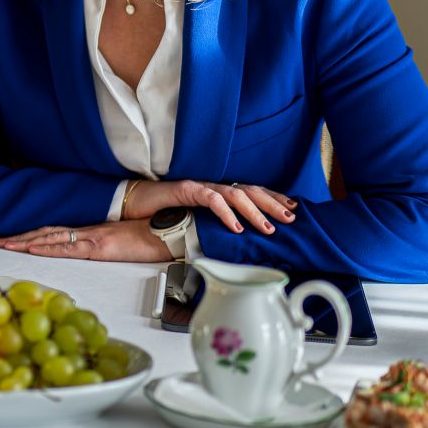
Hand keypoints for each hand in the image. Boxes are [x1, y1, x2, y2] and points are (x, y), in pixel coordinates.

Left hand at [0, 220, 171, 262]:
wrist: (174, 231)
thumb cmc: (158, 237)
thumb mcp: (130, 244)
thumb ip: (115, 247)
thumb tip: (104, 252)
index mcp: (96, 231)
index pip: (61, 232)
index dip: (38, 234)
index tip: (18, 238)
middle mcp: (91, 232)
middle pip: (50, 232)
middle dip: (23, 237)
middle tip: (0, 241)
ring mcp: (94, 238)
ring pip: (53, 238)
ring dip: (27, 241)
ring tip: (6, 244)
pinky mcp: (101, 246)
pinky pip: (69, 247)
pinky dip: (49, 246)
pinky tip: (33, 248)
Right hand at [124, 179, 296, 234]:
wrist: (135, 203)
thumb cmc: (166, 213)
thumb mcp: (198, 221)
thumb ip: (217, 226)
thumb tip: (240, 242)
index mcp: (218, 191)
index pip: (251, 191)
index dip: (272, 198)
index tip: (292, 209)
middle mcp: (213, 186)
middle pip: (249, 190)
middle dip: (272, 204)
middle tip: (289, 218)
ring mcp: (200, 186)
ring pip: (235, 194)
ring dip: (254, 212)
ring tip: (267, 228)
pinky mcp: (186, 189)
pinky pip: (210, 199)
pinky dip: (225, 213)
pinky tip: (235, 227)